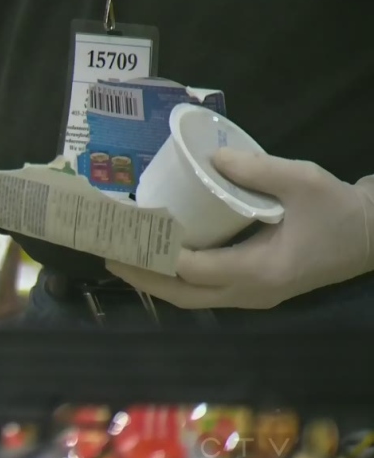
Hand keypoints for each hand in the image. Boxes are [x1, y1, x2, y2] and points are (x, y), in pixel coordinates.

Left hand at [106, 148, 373, 308]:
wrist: (373, 236)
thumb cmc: (339, 210)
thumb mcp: (304, 181)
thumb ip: (258, 170)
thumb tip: (212, 157)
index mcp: (263, 270)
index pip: (198, 270)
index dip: (160, 255)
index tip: (129, 236)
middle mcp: (251, 292)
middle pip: (185, 295)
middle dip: (144, 278)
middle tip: (109, 255)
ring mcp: (252, 297)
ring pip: (193, 299)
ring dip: (156, 282)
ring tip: (124, 259)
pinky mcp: (253, 290)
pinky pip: (205, 292)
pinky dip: (177, 280)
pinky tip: (158, 260)